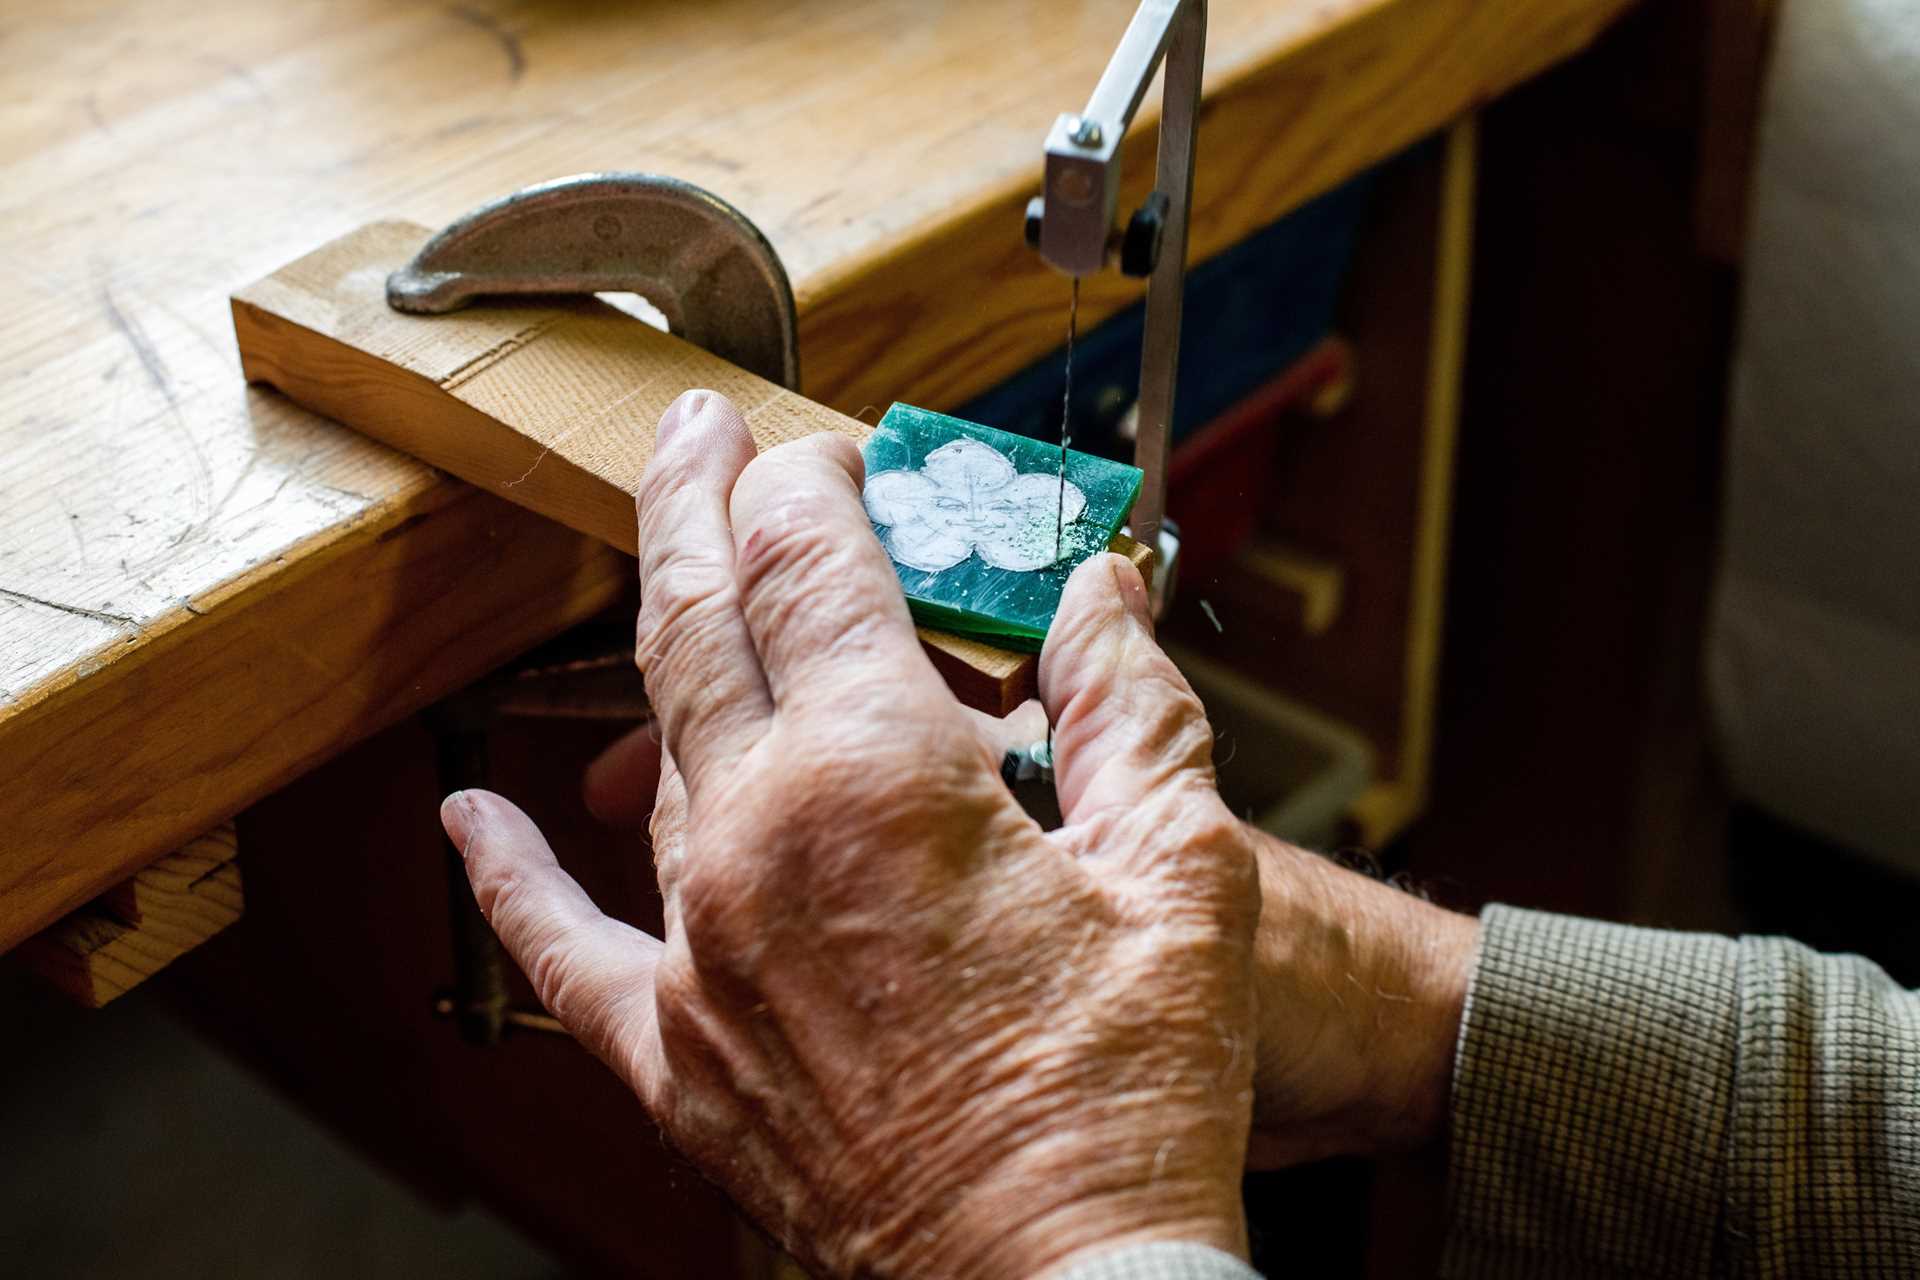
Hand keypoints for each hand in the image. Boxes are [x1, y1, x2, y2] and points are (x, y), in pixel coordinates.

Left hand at [574, 404, 1481, 1175]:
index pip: (810, 562)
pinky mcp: (675, 1049)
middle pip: (697, 617)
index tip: (829, 455)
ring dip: (665, 651)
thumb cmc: (1126, 1098)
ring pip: (652, 751)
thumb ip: (1128, 705)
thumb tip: (1098, 593)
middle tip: (693, 434)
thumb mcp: (1181, 874)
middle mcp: (758, 837)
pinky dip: (508, 870)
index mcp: (877, 775)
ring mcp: (699, 945)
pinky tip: (466, 814)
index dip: (813, 483)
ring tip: (683, 588)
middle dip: (694, 502)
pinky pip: (560, 945)